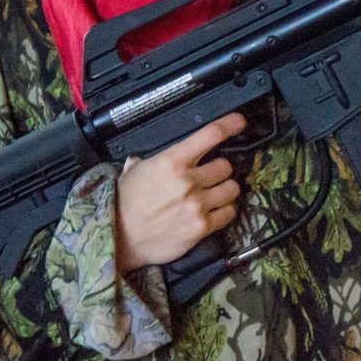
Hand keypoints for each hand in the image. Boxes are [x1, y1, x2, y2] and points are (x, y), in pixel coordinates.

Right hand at [113, 111, 245, 274]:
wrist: (120, 238)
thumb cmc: (125, 203)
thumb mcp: (134, 172)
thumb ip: (148, 161)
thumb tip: (143, 158)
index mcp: (172, 161)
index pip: (211, 135)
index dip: (230, 125)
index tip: (239, 122)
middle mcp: (188, 181)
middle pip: (226, 166)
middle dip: (220, 170)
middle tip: (210, 176)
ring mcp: (197, 205)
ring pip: (231, 189)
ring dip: (225, 190)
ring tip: (215, 193)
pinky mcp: (202, 227)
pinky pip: (228, 213)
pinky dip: (225, 211)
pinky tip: (214, 211)